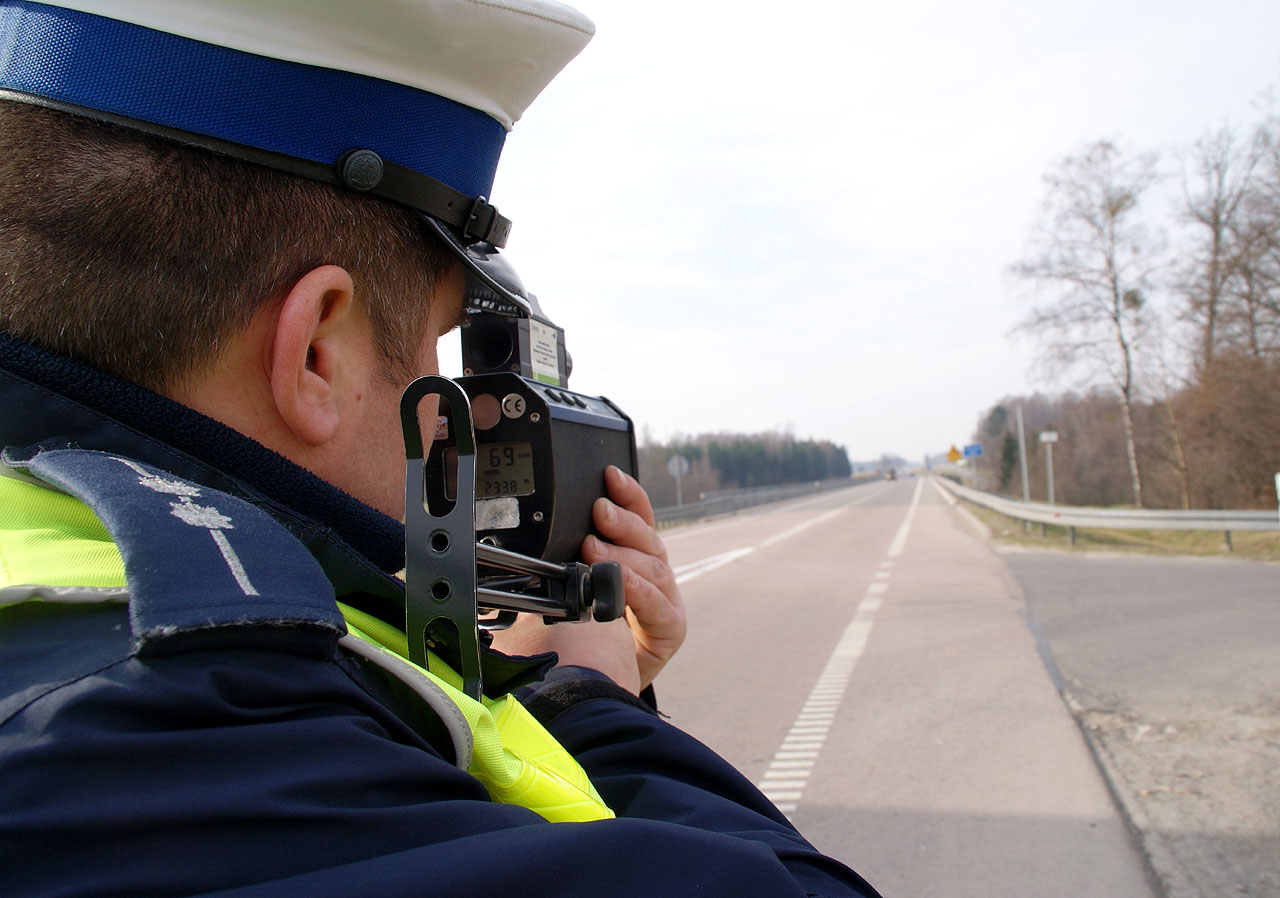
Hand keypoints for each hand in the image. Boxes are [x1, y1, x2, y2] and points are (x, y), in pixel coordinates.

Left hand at [581, 465, 685, 690]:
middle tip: (598, 510)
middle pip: (646, 536)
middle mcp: (653, 572)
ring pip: (653, 565)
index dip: (626, 493)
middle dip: (622, 520)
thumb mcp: (572, 589)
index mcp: (632, 556)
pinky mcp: (671, 628)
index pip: (636, 516)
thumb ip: (567, 561)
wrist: (600, 686)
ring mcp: (665, 598)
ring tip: (593, 549)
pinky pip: (658, 605)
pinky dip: (637, 591)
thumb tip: (537, 531)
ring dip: (622, 555)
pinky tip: (619, 585)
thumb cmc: (584, 634)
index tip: (609, 474)